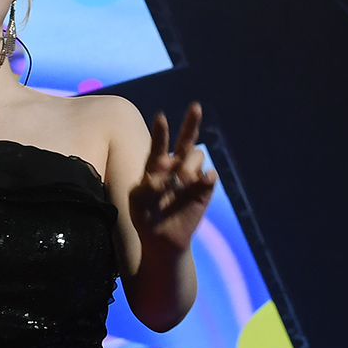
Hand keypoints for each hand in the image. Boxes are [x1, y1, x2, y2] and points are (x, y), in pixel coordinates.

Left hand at [128, 103, 216, 253]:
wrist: (162, 240)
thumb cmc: (145, 217)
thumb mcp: (137, 201)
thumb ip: (146, 186)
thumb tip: (162, 176)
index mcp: (155, 166)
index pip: (159, 145)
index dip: (161, 132)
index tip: (160, 118)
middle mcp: (175, 167)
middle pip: (186, 140)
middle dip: (191, 123)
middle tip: (196, 107)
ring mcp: (191, 178)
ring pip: (196, 157)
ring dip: (189, 165)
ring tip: (182, 180)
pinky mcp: (203, 191)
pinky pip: (210, 177)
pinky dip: (207, 176)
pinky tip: (202, 180)